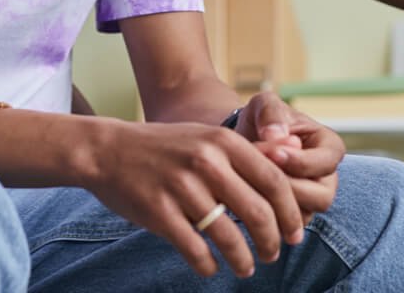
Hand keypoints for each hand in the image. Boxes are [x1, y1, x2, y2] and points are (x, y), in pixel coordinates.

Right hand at [84, 118, 306, 278]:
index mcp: (222, 141)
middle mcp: (206, 161)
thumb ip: (245, 153)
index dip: (291, 213)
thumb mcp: (205, 136)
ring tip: (245, 266)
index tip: (295, 234)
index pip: (275, 182)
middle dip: (272, 243)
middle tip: (272, 255)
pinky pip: (197, 251)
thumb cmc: (164, 146)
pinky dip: (209, 266)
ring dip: (244, 260)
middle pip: (258, 213)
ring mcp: (182, 187)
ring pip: (230, 238)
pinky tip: (210, 266)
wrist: (108, 149)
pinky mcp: (160, 212)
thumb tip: (292, 162)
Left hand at [237, 92, 343, 224]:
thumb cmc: (262, 118)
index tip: (272, 152)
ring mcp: (312, 200)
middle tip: (257, 168)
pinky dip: (266, 210)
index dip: (300, 161)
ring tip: (250, 178)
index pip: (326, 162)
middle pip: (320, 196)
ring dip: (275, 200)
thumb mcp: (265, 104)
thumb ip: (271, 113)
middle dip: (287, 185)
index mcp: (329, 147)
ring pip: (303, 215)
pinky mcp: (294, 216)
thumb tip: (275, 136)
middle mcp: (327, 178)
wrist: (247, 138)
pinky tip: (247, 193)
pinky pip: (285, 225)